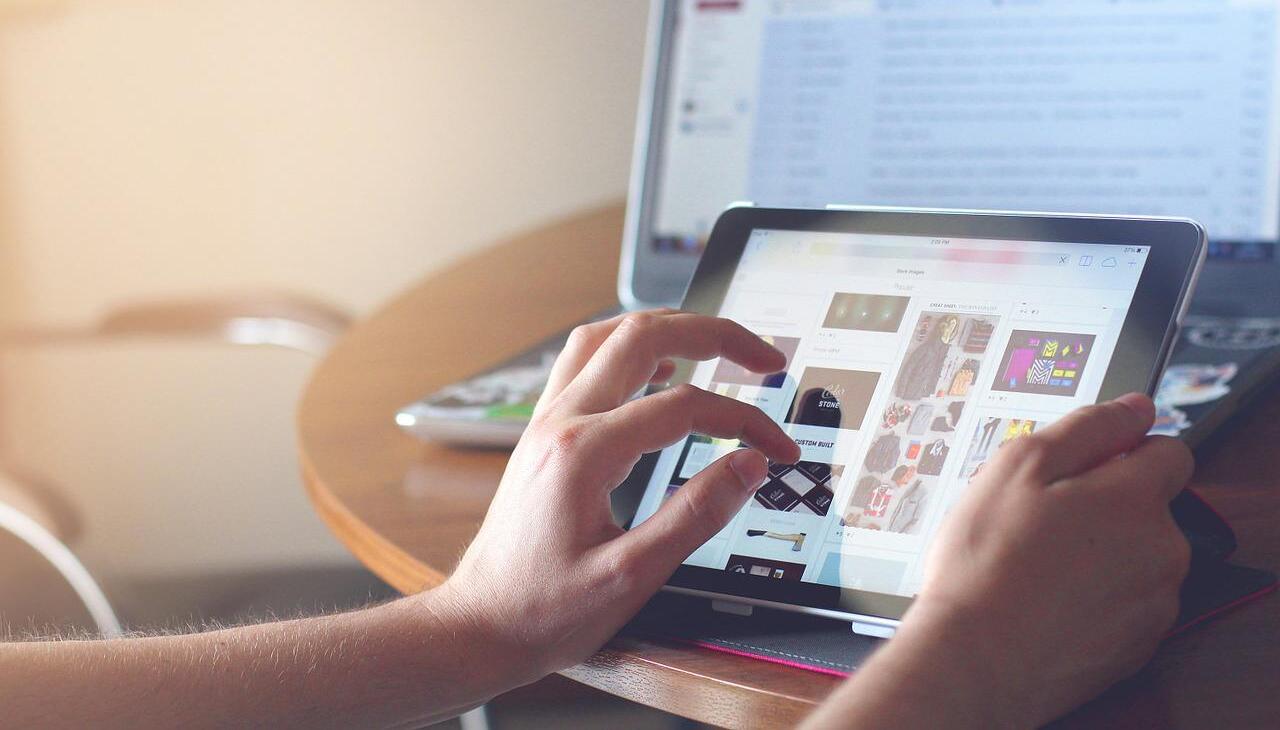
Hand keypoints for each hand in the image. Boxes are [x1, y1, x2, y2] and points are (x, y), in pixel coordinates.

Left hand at [434, 310, 800, 682]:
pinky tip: (658, 369)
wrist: (478, 626)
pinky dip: (630, 349)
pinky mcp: (543, 434)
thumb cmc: (542, 610)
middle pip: (642, 336)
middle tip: (764, 358)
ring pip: (607, 335)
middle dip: (714, 335)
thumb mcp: (630, 578)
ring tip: (716, 344)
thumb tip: (747, 467)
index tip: (776, 448)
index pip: (684, 407)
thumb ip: (694, 516)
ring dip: (668, 328)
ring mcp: (546, 422)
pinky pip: (585, 361)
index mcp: (583, 453)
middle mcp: (560, 422)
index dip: (744, 419)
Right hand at [805, 394, 1192, 728]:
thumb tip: (1134, 408)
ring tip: (1038, 562)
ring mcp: (1155, 601)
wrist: (976, 658)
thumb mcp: (1017, 467)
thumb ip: (1086, 428)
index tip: (1082, 466)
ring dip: (1102, 551)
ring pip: (1138, 555)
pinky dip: (1097, 596)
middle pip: (1150, 506)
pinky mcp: (1139, 644)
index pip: (1168, 450)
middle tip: (1040, 518)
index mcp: (1136, 498)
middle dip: (1105, 504)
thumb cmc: (987, 563)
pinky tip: (1049, 598)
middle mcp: (1162, 549)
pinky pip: (1127, 601)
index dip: (1122, 449)